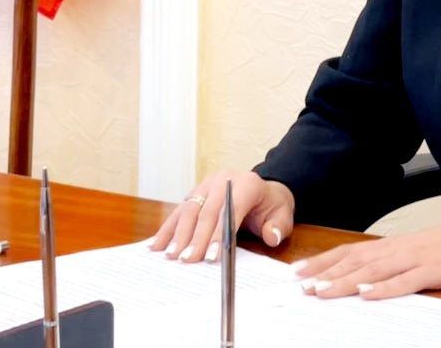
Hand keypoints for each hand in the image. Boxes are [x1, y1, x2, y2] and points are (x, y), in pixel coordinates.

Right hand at [148, 171, 294, 262]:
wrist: (263, 191)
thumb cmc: (271, 206)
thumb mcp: (283, 215)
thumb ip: (279, 226)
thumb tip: (271, 236)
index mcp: (247, 184)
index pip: (231, 209)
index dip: (220, 233)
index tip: (212, 257)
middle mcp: (223, 180)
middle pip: (207, 211)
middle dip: (196, 238)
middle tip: (188, 260)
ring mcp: (206, 185)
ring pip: (189, 209)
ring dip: (178, 234)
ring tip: (171, 255)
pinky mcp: (195, 193)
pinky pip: (179, 211)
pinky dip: (168, 228)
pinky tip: (157, 244)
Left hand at [291, 216, 440, 299]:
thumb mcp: (413, 253)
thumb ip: (388, 264)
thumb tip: (360, 279)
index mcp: (391, 246)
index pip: (350, 251)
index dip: (324, 260)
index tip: (299, 270)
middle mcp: (397, 250)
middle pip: (355, 261)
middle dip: (326, 273)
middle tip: (301, 285)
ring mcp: (413, 260)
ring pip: (373, 271)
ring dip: (346, 281)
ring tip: (323, 290)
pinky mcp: (431, 272)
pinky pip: (404, 282)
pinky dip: (384, 289)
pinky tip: (367, 295)